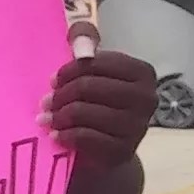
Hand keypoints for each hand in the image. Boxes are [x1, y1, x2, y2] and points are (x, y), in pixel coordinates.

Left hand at [43, 51, 153, 170]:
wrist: (105, 151)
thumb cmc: (97, 104)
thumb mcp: (92, 69)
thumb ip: (85, 41)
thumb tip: (80, 44)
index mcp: (143, 73)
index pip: (96, 62)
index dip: (68, 70)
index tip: (54, 80)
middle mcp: (146, 98)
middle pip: (88, 86)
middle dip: (60, 94)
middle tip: (46, 102)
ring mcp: (137, 126)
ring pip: (83, 112)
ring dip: (58, 115)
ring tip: (47, 118)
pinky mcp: (123, 151)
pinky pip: (85, 137)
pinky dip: (65, 135)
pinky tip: (56, 135)